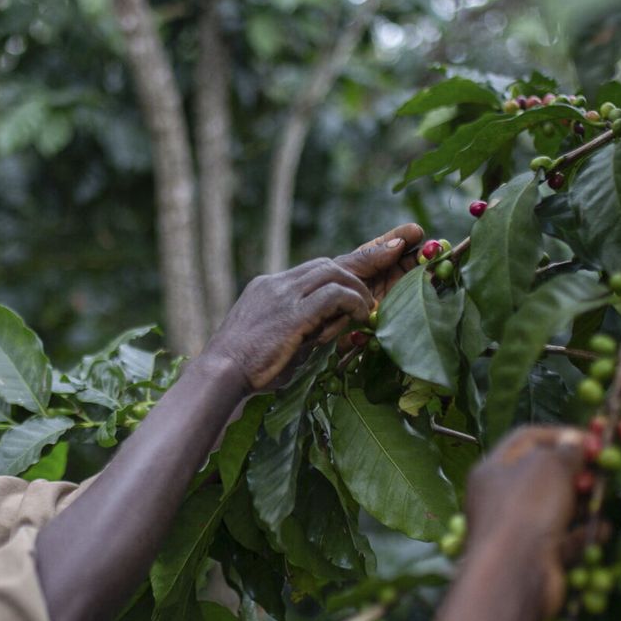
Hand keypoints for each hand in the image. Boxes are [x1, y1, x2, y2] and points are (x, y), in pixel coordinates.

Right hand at [202, 223, 423, 391]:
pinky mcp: (291, 313)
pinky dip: (352, 301)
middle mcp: (277, 283)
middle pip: (330, 262)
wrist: (221, 373)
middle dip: (367, 258)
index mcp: (271, 288)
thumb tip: (330, 330)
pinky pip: (332, 295)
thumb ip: (303, 329)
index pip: (318, 268)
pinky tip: (361, 315)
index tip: (383, 248)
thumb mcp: (279, 340)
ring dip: (359, 286)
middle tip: (400, 248)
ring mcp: (283, 295)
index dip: (351, 261)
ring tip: (371, 306)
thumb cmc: (249, 368)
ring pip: (333, 270)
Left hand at [463, 426, 586, 617]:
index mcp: (493, 468)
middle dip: (575, 470)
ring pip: (555, 508)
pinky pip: (564, 539)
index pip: (527, 438)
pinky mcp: (535, 556)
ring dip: (583, 502)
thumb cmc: (526, 508)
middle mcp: (500, 497)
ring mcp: (517, 528)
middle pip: (543, 474)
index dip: (561, 434)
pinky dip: (584, 533)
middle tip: (602, 471)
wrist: (514, 574)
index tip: (594, 439)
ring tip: (605, 496)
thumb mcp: (548, 466)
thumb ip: (566, 451)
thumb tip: (575, 441)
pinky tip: (605, 528)